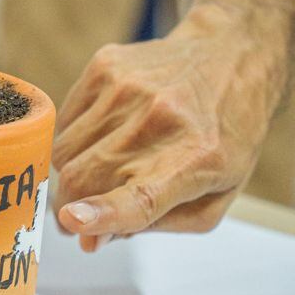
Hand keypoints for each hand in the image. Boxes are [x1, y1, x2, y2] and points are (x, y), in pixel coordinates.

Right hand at [52, 4, 290, 250]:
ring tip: (105, 164)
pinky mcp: (105, 66)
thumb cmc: (224, 135)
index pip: (141, 195)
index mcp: (196, 159)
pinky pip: (64, 121)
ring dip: (73, 173)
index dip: (103, 213)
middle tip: (77, 218)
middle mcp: (160, 119)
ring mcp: (128, 88)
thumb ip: (155, 225)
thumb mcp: (213, 197)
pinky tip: (105, 133)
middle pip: (84, 179)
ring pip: (65, 153)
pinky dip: (75, 140)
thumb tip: (90, 238)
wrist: (230, 56)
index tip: (72, 221)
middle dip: (70, 209)